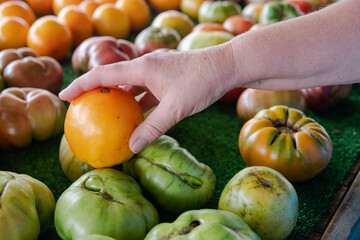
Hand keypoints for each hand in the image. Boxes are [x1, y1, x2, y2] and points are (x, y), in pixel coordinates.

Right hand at [59, 45, 235, 152]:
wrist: (227, 66)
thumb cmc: (202, 82)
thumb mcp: (176, 108)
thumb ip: (153, 128)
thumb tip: (131, 147)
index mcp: (143, 67)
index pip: (103, 75)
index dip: (80, 85)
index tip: (63, 96)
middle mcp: (146, 66)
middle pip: (113, 77)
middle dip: (97, 91)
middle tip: (83, 107)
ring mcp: (157, 71)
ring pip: (130, 85)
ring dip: (119, 98)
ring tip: (106, 114)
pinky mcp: (167, 78)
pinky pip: (146, 90)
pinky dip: (138, 102)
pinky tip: (136, 115)